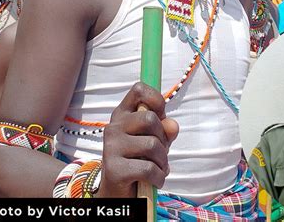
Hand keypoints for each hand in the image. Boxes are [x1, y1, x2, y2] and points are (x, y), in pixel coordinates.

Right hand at [97, 82, 178, 197]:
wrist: (117, 192)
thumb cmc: (139, 159)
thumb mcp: (155, 140)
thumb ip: (165, 129)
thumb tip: (173, 126)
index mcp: (122, 113)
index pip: (138, 89)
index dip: (155, 98)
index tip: (161, 114)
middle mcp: (113, 126)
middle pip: (150, 119)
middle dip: (163, 138)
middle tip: (160, 151)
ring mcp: (111, 147)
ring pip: (152, 144)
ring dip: (162, 160)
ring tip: (158, 167)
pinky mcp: (114, 169)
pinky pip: (148, 168)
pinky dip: (159, 176)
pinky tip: (155, 179)